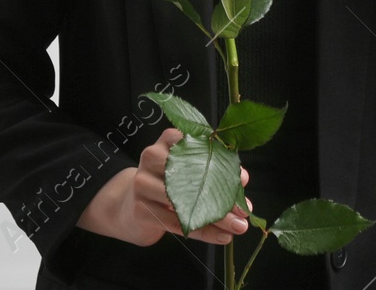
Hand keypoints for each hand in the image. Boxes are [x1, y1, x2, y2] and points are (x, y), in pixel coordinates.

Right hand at [77, 128, 252, 246]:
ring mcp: (142, 182)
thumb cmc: (168, 183)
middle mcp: (152, 156)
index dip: (223, 164)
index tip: (243, 181)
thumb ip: (214, 170)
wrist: (130, 206)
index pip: (199, 148)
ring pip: (186, 202)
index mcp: (168, 140)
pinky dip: (203, 232)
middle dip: (222, 195)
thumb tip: (242, 180)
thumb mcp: (188, 170)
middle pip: (193, 176)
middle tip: (245, 210)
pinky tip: (221, 236)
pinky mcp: (140, 208)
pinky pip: (177, 223)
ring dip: (217, 217)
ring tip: (239, 226)